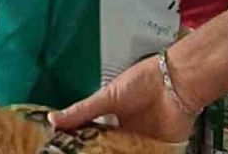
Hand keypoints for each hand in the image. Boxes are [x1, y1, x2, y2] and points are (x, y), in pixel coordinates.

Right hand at [52, 54, 198, 143]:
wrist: (176, 81)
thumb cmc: (143, 81)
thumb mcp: (108, 97)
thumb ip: (82, 111)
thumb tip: (52, 119)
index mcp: (113, 123)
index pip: (95, 142)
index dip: (82, 147)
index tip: (66, 150)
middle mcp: (128, 136)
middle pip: (110, 151)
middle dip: (99, 153)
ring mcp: (144, 144)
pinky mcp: (160, 150)